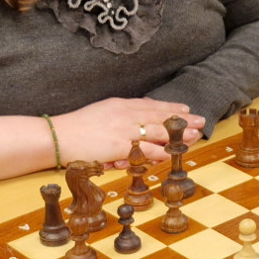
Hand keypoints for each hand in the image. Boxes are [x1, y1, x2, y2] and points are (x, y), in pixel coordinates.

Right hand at [51, 98, 203, 168]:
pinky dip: (161, 151)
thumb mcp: (101, 112)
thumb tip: (135, 118)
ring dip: (179, 134)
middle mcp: (125, 114)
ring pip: (158, 131)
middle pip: (160, 116)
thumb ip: (119, 114)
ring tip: (195, 135)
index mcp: (120, 105)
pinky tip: (173, 153)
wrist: (57, 137)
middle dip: (182, 120)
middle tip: (201, 121)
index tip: (186, 110)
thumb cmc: (76, 128)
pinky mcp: (120, 146)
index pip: (151, 106)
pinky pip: (145, 149)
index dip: (170, 108)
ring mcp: (124, 130)